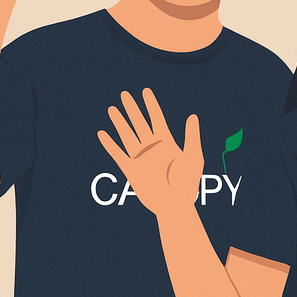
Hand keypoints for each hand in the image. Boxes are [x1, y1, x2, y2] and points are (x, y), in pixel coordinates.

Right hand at [97, 89, 203, 218]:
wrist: (174, 205)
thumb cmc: (187, 183)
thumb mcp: (193, 158)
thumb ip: (191, 137)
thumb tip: (192, 116)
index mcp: (167, 142)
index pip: (157, 118)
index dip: (151, 104)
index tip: (145, 91)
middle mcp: (152, 147)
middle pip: (139, 123)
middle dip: (132, 108)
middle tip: (124, 94)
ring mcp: (140, 157)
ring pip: (127, 135)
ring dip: (119, 122)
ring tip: (112, 109)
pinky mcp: (130, 169)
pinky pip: (117, 154)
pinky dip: (109, 144)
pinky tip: (102, 134)